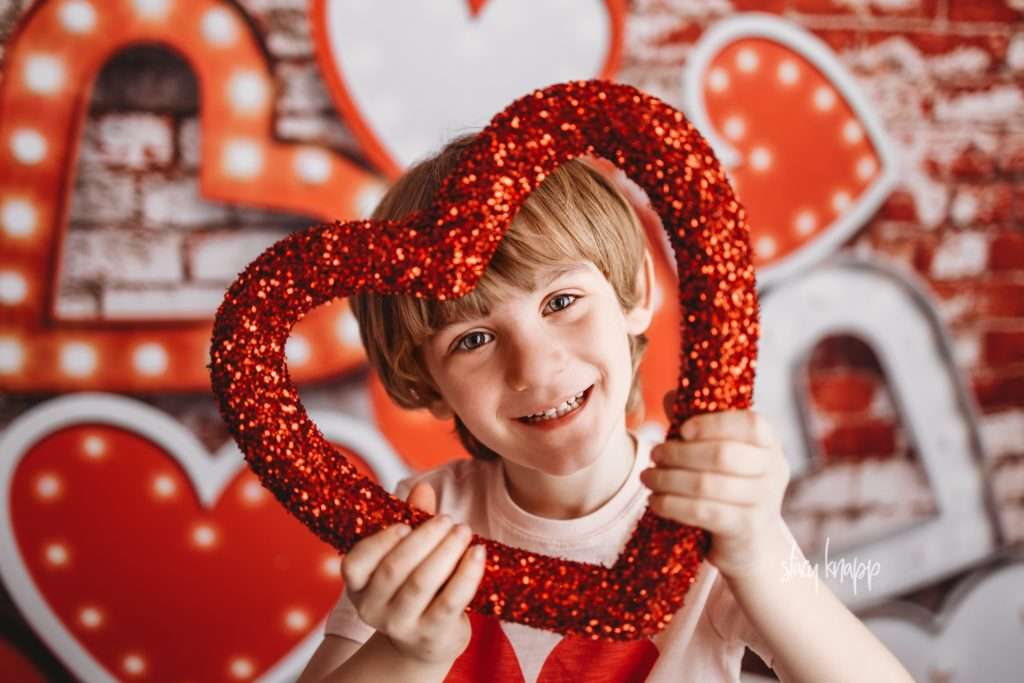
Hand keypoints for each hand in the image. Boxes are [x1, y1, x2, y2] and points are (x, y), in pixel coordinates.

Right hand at [340, 482, 485, 665]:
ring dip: (446, 551)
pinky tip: (478, 552)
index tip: (405, 523)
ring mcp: (402, 626)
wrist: (427, 640)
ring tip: (463, 530)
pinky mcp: (432, 635)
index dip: (379, 542)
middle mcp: (373, 609)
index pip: (354, 563)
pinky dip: (467, 573)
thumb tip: (422, 487)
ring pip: (421, 584)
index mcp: (359, 585)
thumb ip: (412, 519)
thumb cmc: (414, 584)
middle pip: (394, 569)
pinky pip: (451, 601)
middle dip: (423, 538)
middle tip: (448, 520)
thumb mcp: (407, 553)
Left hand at [640, 393, 791, 580]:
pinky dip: (672, 504)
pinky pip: (703, 511)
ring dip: (668, 479)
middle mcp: (774, 470)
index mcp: (769, 444)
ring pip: (707, 484)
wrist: (750, 545)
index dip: (713, 423)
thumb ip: (697, 426)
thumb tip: (671, 395)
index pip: (750, 423)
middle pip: (722, 454)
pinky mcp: (746, 528)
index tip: (682, 429)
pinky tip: (655, 501)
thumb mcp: (718, 454)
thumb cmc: (729, 489)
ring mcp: (763, 501)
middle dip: (679, 453)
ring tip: (647, 478)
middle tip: (653, 454)